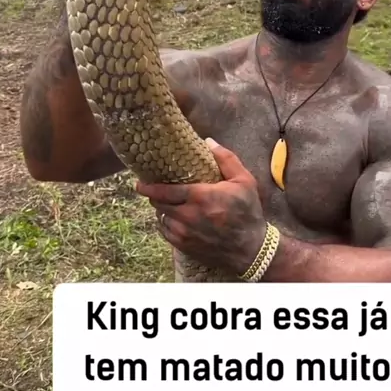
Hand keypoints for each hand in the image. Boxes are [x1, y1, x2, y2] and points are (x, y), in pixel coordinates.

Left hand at [136, 139, 267, 275]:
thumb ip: (226, 159)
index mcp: (200, 197)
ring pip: (161, 217)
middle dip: (153, 195)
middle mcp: (188, 216)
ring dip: (161, 209)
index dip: (148, 186)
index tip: (140, 182)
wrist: (251, 249)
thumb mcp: (244, 181)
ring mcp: (184, 234)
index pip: (163, 190)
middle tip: (153, 188)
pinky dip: (166, 223)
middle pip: (158, 203)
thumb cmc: (248, 212)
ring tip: (167, 202)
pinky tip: (173, 218)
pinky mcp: (184, 247)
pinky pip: (165, 232)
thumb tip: (208, 141)